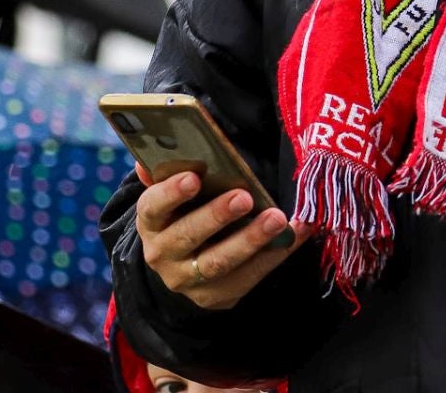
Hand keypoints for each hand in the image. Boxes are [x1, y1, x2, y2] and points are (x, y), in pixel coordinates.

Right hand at [134, 168, 310, 310]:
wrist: (182, 266)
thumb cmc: (184, 215)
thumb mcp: (172, 197)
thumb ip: (167, 173)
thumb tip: (164, 148)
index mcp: (151, 222)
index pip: (153, 207)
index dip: (171, 193)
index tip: (194, 178)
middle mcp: (163, 254)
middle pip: (188, 236)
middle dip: (217, 216)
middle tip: (244, 197)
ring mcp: (188, 280)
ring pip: (219, 262)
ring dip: (250, 239)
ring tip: (276, 219)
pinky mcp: (216, 297)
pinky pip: (247, 278)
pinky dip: (274, 255)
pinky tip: (294, 234)